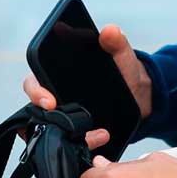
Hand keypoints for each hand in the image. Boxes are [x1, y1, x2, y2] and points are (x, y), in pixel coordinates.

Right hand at [20, 23, 154, 150]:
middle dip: (43, 118)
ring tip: (95, 135)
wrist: (142, 95)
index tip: (50, 100)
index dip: (35, 91)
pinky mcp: (76, 135)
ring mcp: (65, 118)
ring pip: (49, 132)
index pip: (34, 81)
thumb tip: (110, 30)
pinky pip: (68, 145)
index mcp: (57, 76)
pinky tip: (100, 141)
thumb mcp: (122, 56)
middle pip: (35, 111)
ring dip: (64, 136)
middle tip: (62, 120)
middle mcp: (57, 98)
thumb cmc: (125, 71)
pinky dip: (80, 146)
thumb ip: (116, 44)